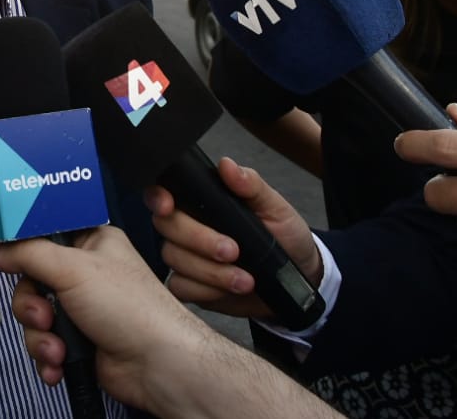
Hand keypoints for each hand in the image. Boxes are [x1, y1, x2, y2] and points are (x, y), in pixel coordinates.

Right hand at [0, 228, 184, 410]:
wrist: (157, 365)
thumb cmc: (136, 310)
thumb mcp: (72, 268)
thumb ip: (25, 254)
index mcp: (90, 241)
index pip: (41, 231)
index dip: (16, 242)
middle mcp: (84, 273)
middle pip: (30, 278)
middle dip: (31, 303)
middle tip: (43, 312)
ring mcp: (80, 308)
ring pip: (34, 314)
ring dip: (39, 335)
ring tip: (56, 345)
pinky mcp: (77, 340)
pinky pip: (43, 342)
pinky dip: (46, 355)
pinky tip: (58, 361)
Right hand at [147, 157, 319, 319]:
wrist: (298, 277)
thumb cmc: (283, 236)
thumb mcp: (275, 206)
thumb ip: (251, 185)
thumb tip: (227, 165)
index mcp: (202, 201)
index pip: (165, 191)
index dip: (157, 196)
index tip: (168, 205)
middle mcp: (188, 226)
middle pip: (167, 226)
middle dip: (199, 240)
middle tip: (232, 250)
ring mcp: (186, 256)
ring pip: (173, 258)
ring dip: (210, 271)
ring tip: (245, 278)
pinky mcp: (192, 285)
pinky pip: (180, 287)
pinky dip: (205, 290)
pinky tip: (229, 289)